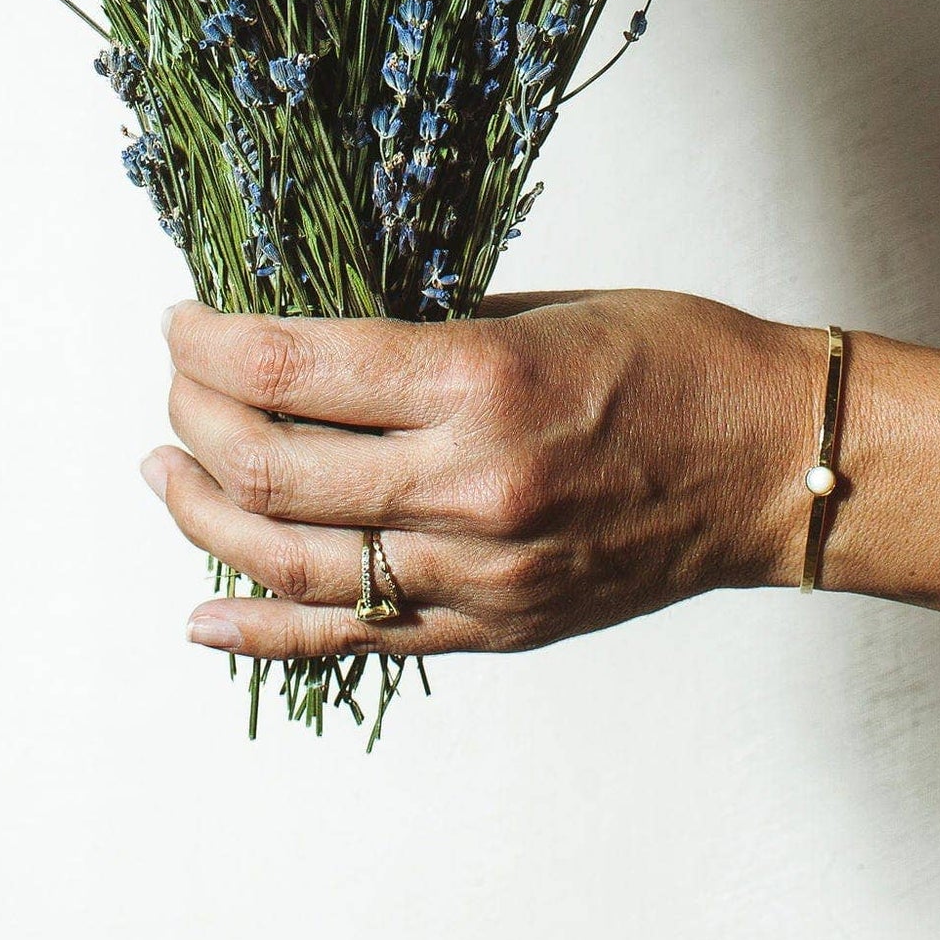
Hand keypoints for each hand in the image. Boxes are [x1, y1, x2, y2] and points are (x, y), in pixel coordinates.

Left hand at [140, 287, 817, 664]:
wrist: (773, 463)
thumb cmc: (674, 360)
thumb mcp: (541, 306)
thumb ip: (423, 330)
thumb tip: (310, 335)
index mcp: (479, 382)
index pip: (289, 370)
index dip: (209, 345)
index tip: (180, 320)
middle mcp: (469, 486)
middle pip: (270, 470)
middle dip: (194, 420)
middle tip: (175, 383)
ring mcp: (479, 572)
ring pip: (293, 563)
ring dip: (205, 515)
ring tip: (166, 472)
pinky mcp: (495, 626)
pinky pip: (357, 634)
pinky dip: (266, 627)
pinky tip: (204, 609)